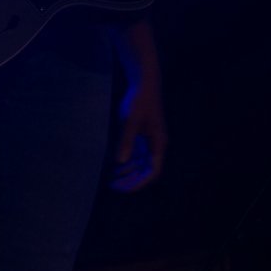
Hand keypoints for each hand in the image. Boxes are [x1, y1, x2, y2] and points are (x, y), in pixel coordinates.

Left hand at [110, 78, 166, 192]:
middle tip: (113, 187)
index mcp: (158, 143)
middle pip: (146, 171)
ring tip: (112, 180)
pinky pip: (136, 156)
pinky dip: (126, 163)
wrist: (143, 82)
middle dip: (131, 181)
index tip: (123, 188)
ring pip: (140, 165)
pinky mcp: (142, 135)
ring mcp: (149, 141)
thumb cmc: (139, 100)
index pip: (152, 171)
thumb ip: (126, 141)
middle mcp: (155, 145)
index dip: (138, 183)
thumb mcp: (130, 121)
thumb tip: (120, 162)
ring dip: (128, 174)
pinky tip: (115, 168)